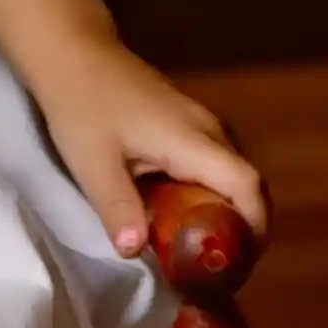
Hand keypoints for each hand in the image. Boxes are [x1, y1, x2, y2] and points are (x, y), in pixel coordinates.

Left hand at [26, 35, 269, 257]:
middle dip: (246, 230)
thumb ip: (117, 207)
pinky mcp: (190, 125)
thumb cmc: (83, 106)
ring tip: (206, 254)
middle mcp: (209, 130)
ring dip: (230, 214)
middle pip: (249, 184)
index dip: (253, 227)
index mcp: (192, 140)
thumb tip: (135, 253)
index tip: (240, 265)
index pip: (246, 184)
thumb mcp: (92, 163)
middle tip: (222, 273)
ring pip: (234, 174)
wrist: (75, 54)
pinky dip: (215, 197)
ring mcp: (202, 124)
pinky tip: (187, 219)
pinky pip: (217, 165)